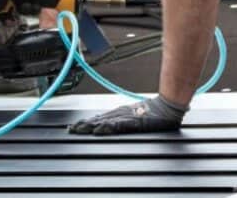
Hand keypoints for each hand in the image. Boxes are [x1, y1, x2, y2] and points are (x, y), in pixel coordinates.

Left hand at [68, 95, 187, 134]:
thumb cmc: (154, 111)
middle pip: (98, 120)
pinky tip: (99, 130)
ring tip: (79, 130)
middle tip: (70, 130)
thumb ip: (125, 119)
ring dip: (90, 126)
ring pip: (104, 122)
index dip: (86, 123)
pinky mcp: (133, 122)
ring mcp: (126, 118)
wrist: (166, 107)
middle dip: (83, 125)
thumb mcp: (136, 115)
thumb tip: (113, 123)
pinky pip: (118, 125)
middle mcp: (120, 114)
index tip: (74, 127)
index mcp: (119, 113)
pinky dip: (107, 128)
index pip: (98, 118)